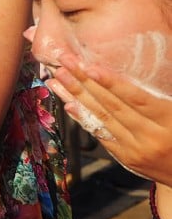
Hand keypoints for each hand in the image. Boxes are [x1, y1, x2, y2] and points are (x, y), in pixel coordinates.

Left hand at [50, 52, 171, 184]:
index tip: (89, 66)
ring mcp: (136, 150)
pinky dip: (83, 118)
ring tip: (57, 77)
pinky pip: (101, 134)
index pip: (136, 99)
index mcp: (170, 121)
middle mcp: (151, 137)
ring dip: (77, 96)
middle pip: (112, 106)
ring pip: (102, 119)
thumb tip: (148, 73)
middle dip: (84, 82)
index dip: (112, 82)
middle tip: (63, 61)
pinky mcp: (126, 158)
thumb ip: (167, 91)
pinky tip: (67, 103)